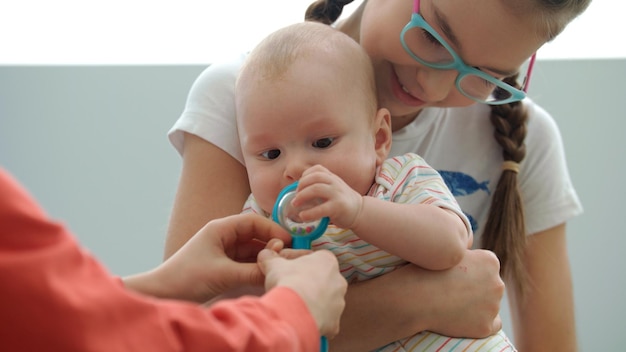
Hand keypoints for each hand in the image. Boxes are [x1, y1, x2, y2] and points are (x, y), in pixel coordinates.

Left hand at [124, 213, 291, 301]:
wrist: (163, 293)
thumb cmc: (187, 277)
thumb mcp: (224, 274)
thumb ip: (253, 271)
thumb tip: (277, 270)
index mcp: (220, 229)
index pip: (253, 221)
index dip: (272, 229)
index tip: (287, 241)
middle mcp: (223, 236)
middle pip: (255, 235)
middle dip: (271, 244)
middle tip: (286, 256)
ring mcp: (224, 251)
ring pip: (252, 250)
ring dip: (265, 257)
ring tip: (279, 266)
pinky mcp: (223, 265)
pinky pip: (246, 262)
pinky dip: (256, 267)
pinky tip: (267, 274)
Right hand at [258, 248, 346, 337]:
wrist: (294, 311)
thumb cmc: (288, 282)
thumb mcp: (274, 265)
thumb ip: (271, 258)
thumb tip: (265, 254)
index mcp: (327, 261)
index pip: (317, 258)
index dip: (302, 263)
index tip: (289, 268)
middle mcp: (338, 280)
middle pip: (324, 280)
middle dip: (310, 284)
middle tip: (293, 288)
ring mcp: (339, 302)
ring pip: (326, 301)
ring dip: (314, 303)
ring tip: (296, 306)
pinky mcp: (335, 322)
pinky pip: (326, 321)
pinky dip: (316, 321)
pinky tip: (302, 321)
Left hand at [293, 165, 362, 228]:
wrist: (359, 211)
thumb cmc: (341, 200)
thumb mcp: (332, 188)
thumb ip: (320, 186)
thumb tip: (297, 192)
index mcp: (332, 177)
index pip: (317, 169)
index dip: (305, 176)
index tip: (299, 186)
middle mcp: (335, 182)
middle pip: (314, 177)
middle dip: (301, 186)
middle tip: (295, 197)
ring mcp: (337, 193)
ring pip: (316, 188)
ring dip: (302, 196)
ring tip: (295, 204)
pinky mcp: (338, 207)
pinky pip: (321, 208)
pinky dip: (309, 213)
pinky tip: (303, 216)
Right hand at [416, 249, 503, 336]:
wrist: (414, 297)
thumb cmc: (424, 271)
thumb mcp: (446, 252)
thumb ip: (463, 255)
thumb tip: (466, 256)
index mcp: (490, 261)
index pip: (486, 267)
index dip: (469, 272)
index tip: (454, 276)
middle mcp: (497, 283)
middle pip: (491, 286)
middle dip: (477, 289)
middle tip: (452, 292)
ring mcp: (493, 307)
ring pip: (490, 305)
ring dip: (478, 306)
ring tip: (453, 305)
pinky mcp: (485, 327)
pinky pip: (492, 325)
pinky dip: (481, 323)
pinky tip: (464, 319)